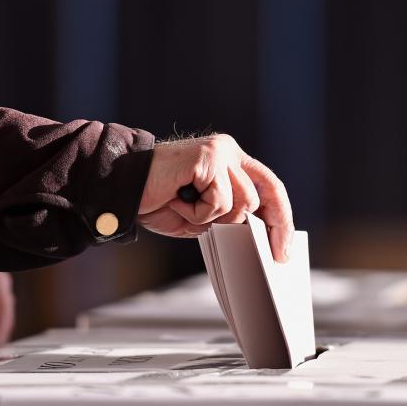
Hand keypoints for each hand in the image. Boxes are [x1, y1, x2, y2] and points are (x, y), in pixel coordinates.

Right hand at [138, 134, 294, 261]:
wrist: (122, 189)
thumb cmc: (158, 201)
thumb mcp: (202, 215)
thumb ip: (229, 218)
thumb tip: (259, 239)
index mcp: (230, 161)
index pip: (268, 187)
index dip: (281, 218)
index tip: (285, 248)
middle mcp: (228, 151)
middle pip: (262, 195)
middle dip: (268, 227)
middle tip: (273, 254)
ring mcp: (219, 151)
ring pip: (242, 201)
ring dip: (214, 218)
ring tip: (186, 210)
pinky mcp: (207, 157)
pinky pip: (220, 200)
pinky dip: (199, 211)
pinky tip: (178, 201)